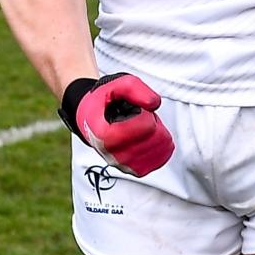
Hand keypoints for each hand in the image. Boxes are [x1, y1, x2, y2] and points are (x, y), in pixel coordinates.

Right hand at [59, 72, 174, 176]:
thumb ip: (135, 88)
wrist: (92, 119)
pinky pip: (162, 158)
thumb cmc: (105, 102)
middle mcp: (113, 155)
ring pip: (160, 148)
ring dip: (158, 133)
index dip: (147, 115)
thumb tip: (154, 104)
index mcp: (104, 135)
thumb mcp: (117, 84)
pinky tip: (149, 136)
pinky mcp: (136, 170)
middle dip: (153, 122)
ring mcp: (125, 165)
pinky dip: (162, 144)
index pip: (144, 127)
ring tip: (142, 126)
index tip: (136, 110)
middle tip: (140, 116)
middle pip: (155, 138)